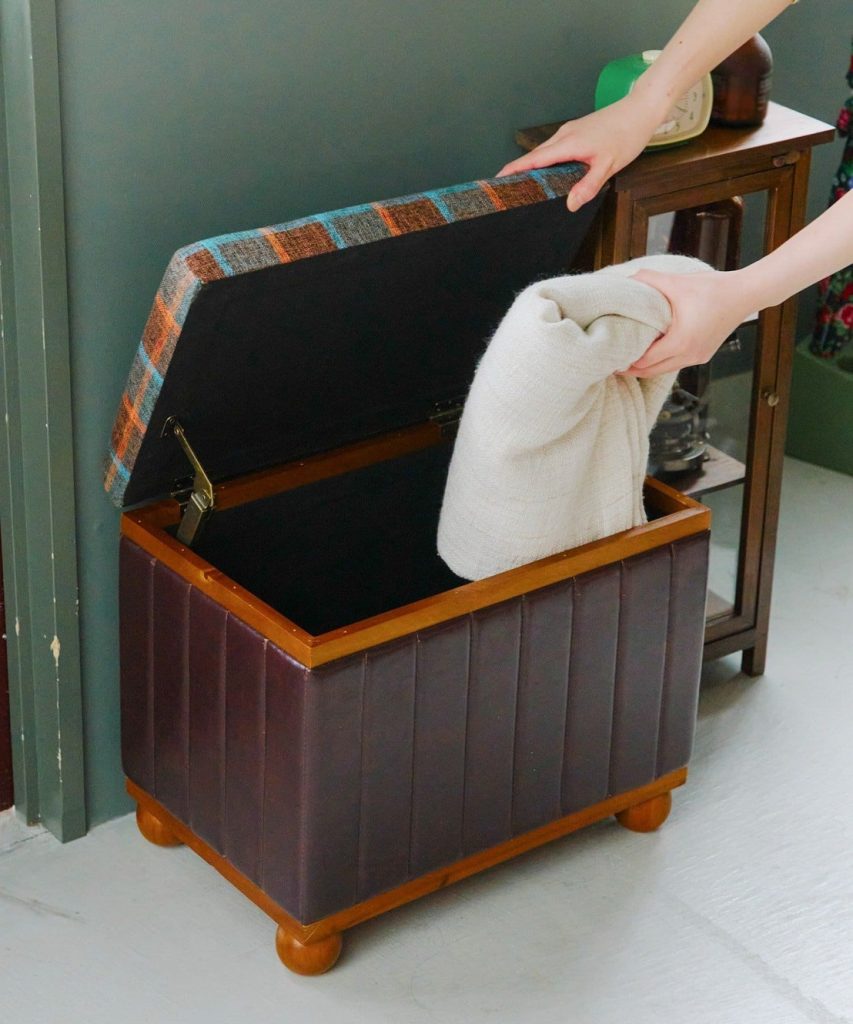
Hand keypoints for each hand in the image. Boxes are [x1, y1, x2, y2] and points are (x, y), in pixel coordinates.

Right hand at [496, 96, 659, 210]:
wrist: (641, 109)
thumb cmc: (627, 134)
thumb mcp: (608, 165)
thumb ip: (588, 185)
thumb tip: (570, 205)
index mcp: (568, 143)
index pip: (534, 159)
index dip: (514, 169)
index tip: (498, 179)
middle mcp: (564, 135)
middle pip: (535, 155)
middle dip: (519, 170)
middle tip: (507, 189)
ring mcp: (570, 131)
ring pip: (545, 151)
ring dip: (532, 165)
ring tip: (523, 183)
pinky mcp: (577, 131)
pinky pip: (555, 147)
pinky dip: (546, 159)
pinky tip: (550, 171)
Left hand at [625, 268, 753, 377]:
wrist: (745, 294)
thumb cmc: (714, 288)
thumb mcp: (677, 282)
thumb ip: (650, 280)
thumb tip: (628, 278)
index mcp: (682, 342)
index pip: (646, 361)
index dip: (626, 362)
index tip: (610, 358)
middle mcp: (690, 355)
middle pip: (652, 372)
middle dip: (632, 369)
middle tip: (613, 363)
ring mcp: (698, 357)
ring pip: (664, 369)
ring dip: (646, 367)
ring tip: (628, 359)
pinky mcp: (703, 354)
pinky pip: (676, 363)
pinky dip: (661, 361)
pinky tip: (650, 352)